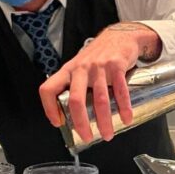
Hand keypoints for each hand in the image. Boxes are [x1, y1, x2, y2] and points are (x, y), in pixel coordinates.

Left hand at [39, 22, 161, 142]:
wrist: (119, 36)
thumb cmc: (98, 56)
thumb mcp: (80, 67)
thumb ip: (75, 86)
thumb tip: (73, 116)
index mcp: (68, 71)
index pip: (48, 89)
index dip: (49, 108)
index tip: (58, 123)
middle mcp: (81, 69)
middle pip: (75, 100)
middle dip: (81, 123)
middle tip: (87, 137)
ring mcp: (99, 67)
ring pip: (99, 99)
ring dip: (104, 121)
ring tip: (108, 135)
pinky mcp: (116, 65)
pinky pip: (120, 90)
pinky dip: (124, 108)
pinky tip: (126, 118)